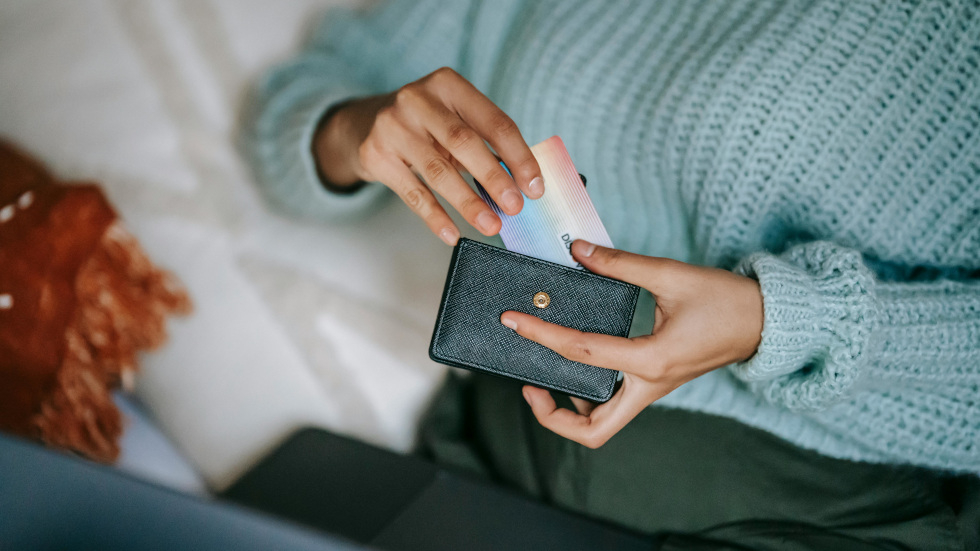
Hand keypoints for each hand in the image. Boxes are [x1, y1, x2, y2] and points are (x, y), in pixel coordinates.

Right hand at [313, 67, 543, 244]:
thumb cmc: (424, 126)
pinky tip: (452, 234)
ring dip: (468, 202)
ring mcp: (392, 125)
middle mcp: (417, 99)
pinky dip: (434, 217)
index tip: (535, 187)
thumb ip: (485, 145)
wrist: (363, 125)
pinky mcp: (375, 154)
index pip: (494, 121)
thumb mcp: (453, 121)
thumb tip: (523, 186)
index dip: (518, 156)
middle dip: (494, 177)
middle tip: (515, 207)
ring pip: (438, 171)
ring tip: (490, 225)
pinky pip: (412, 193)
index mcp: (448, 84)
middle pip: (464, 142)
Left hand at [499, 240, 763, 447]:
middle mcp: (649, 384)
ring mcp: (653, 389)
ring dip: (569, 412)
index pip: (582, 352)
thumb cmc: (726, 299)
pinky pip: (615, 405)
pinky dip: (589, 396)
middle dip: (552, 416)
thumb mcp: (672, 274)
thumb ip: (620, 264)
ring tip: (544, 379)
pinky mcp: (655, 383)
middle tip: (528, 385)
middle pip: (592, 429)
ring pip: (603, 424)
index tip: (513, 321)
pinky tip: (577, 365)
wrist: (766, 321)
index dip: (541, 334)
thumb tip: (577, 251)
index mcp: (652, 359)